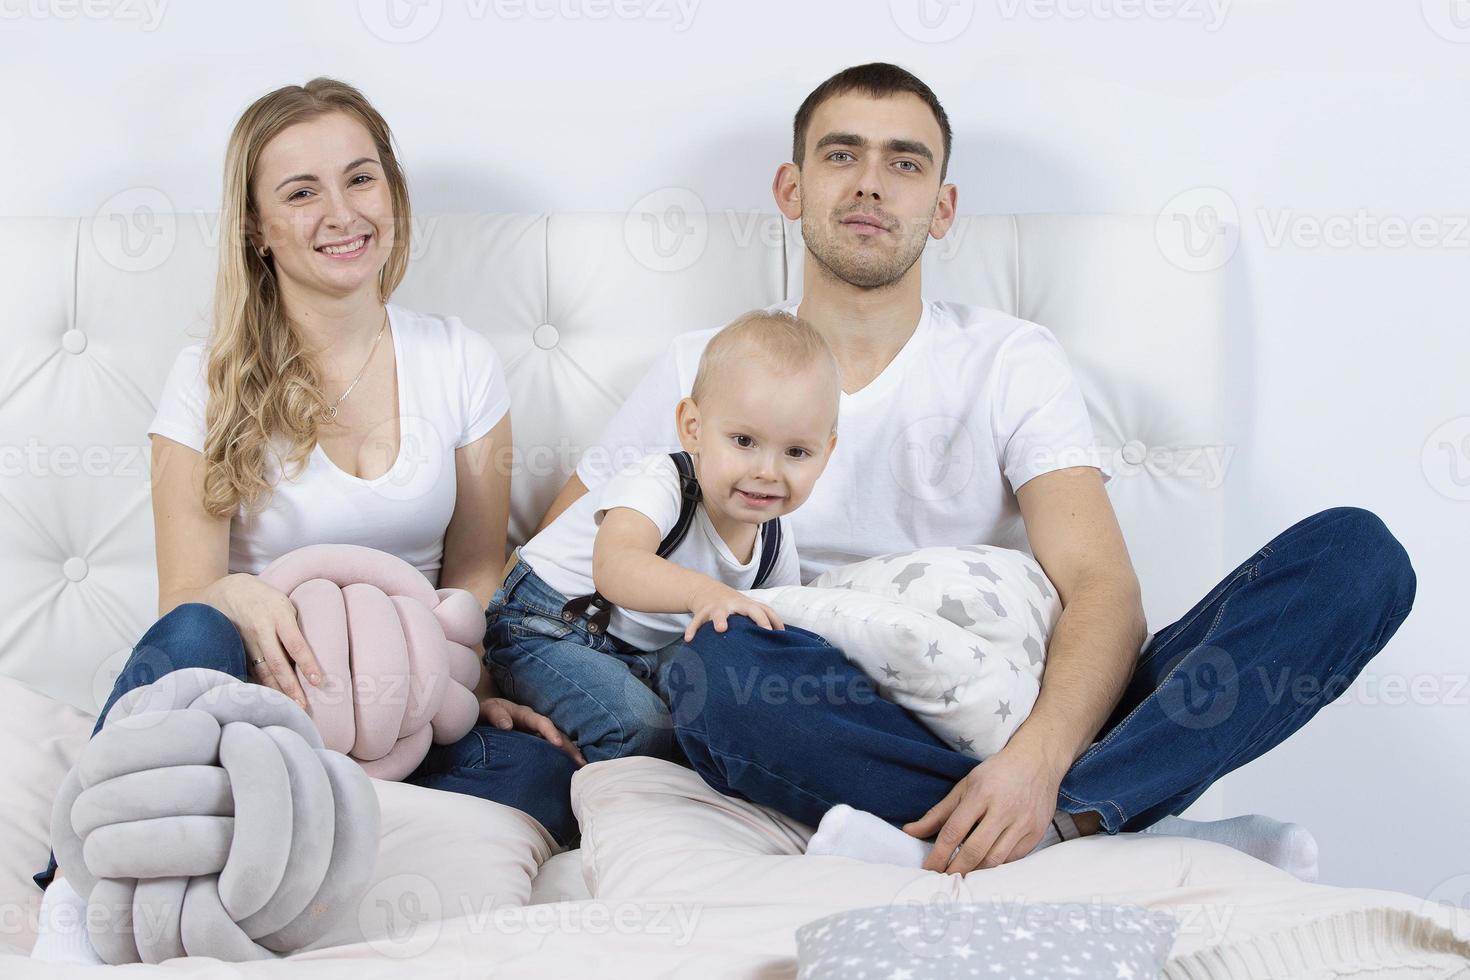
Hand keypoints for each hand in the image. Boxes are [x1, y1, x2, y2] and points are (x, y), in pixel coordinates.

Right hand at [205, 573, 322, 707]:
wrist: (228, 590)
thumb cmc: (266, 598)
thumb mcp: (284, 603)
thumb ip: (294, 626)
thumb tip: (308, 654)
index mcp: (278, 615)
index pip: (295, 643)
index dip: (306, 663)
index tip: (317, 681)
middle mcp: (261, 629)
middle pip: (277, 663)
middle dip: (290, 686)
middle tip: (303, 706)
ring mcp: (247, 640)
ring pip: (262, 670)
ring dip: (276, 690)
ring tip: (288, 707)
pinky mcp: (237, 648)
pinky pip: (251, 670)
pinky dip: (261, 684)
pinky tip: (270, 698)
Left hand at [480, 697, 586, 766]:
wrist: (481, 717)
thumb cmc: (484, 713)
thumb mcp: (486, 710)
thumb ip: (496, 714)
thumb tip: (508, 725)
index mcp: (524, 715)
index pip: (541, 722)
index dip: (550, 732)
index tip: (557, 743)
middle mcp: (535, 724)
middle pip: (556, 735)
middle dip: (569, 748)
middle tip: (581, 762)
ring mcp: (536, 735)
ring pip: (557, 744)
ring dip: (569, 755)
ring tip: (581, 770)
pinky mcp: (534, 744)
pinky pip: (550, 751)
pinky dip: (560, 759)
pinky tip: (568, 771)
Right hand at [684, 581, 783, 641]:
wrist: (705, 590)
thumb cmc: (733, 603)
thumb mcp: (748, 605)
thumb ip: (765, 615)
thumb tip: (784, 633)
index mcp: (746, 604)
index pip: (763, 610)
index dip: (770, 620)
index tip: (776, 633)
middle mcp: (734, 604)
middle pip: (748, 608)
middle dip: (757, 618)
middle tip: (764, 630)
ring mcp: (717, 607)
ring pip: (718, 613)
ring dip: (720, 620)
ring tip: (721, 629)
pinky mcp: (702, 612)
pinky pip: (696, 621)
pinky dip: (692, 630)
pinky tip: (690, 640)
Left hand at [902, 742, 1066, 874]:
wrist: (1037, 762)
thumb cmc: (997, 773)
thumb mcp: (965, 786)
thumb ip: (938, 812)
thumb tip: (910, 831)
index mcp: (981, 793)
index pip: (954, 831)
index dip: (939, 854)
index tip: (928, 869)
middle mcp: (1004, 809)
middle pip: (974, 850)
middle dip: (955, 869)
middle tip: (943, 881)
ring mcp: (1023, 822)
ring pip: (995, 860)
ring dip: (976, 873)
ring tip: (962, 878)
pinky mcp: (1037, 833)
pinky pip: (1012, 859)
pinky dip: (996, 867)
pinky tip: (984, 867)